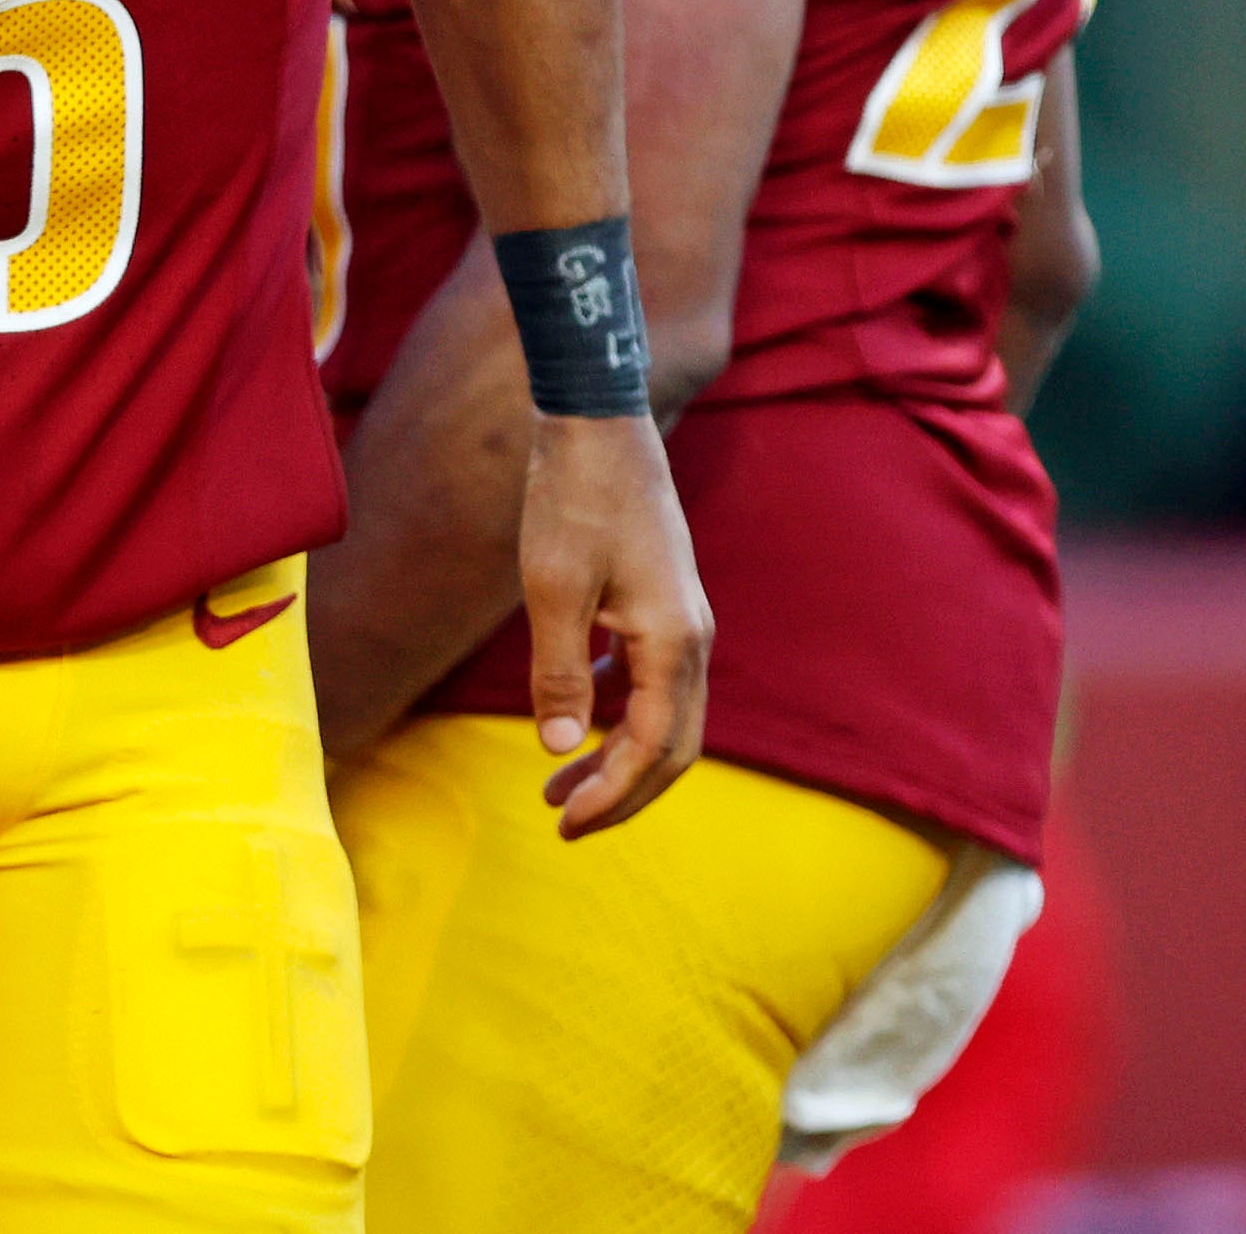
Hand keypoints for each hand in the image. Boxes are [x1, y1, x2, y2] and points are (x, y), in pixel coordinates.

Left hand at [518, 411, 709, 837]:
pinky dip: (618, 710)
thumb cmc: (572, 499)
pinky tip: (578, 716)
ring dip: (617, 755)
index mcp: (674, 643)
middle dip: (622, 792)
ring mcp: (682, 620)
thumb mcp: (552, 588)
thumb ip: (559, 672)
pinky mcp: (662, 603)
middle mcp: (693, 639)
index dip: (612, 795)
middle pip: (672, 747)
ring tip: (557, 784)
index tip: (564, 824)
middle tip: (564, 822)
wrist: (597, 421)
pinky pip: (651, 679)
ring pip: (664, 715)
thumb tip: (559, 750)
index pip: (654, 750)